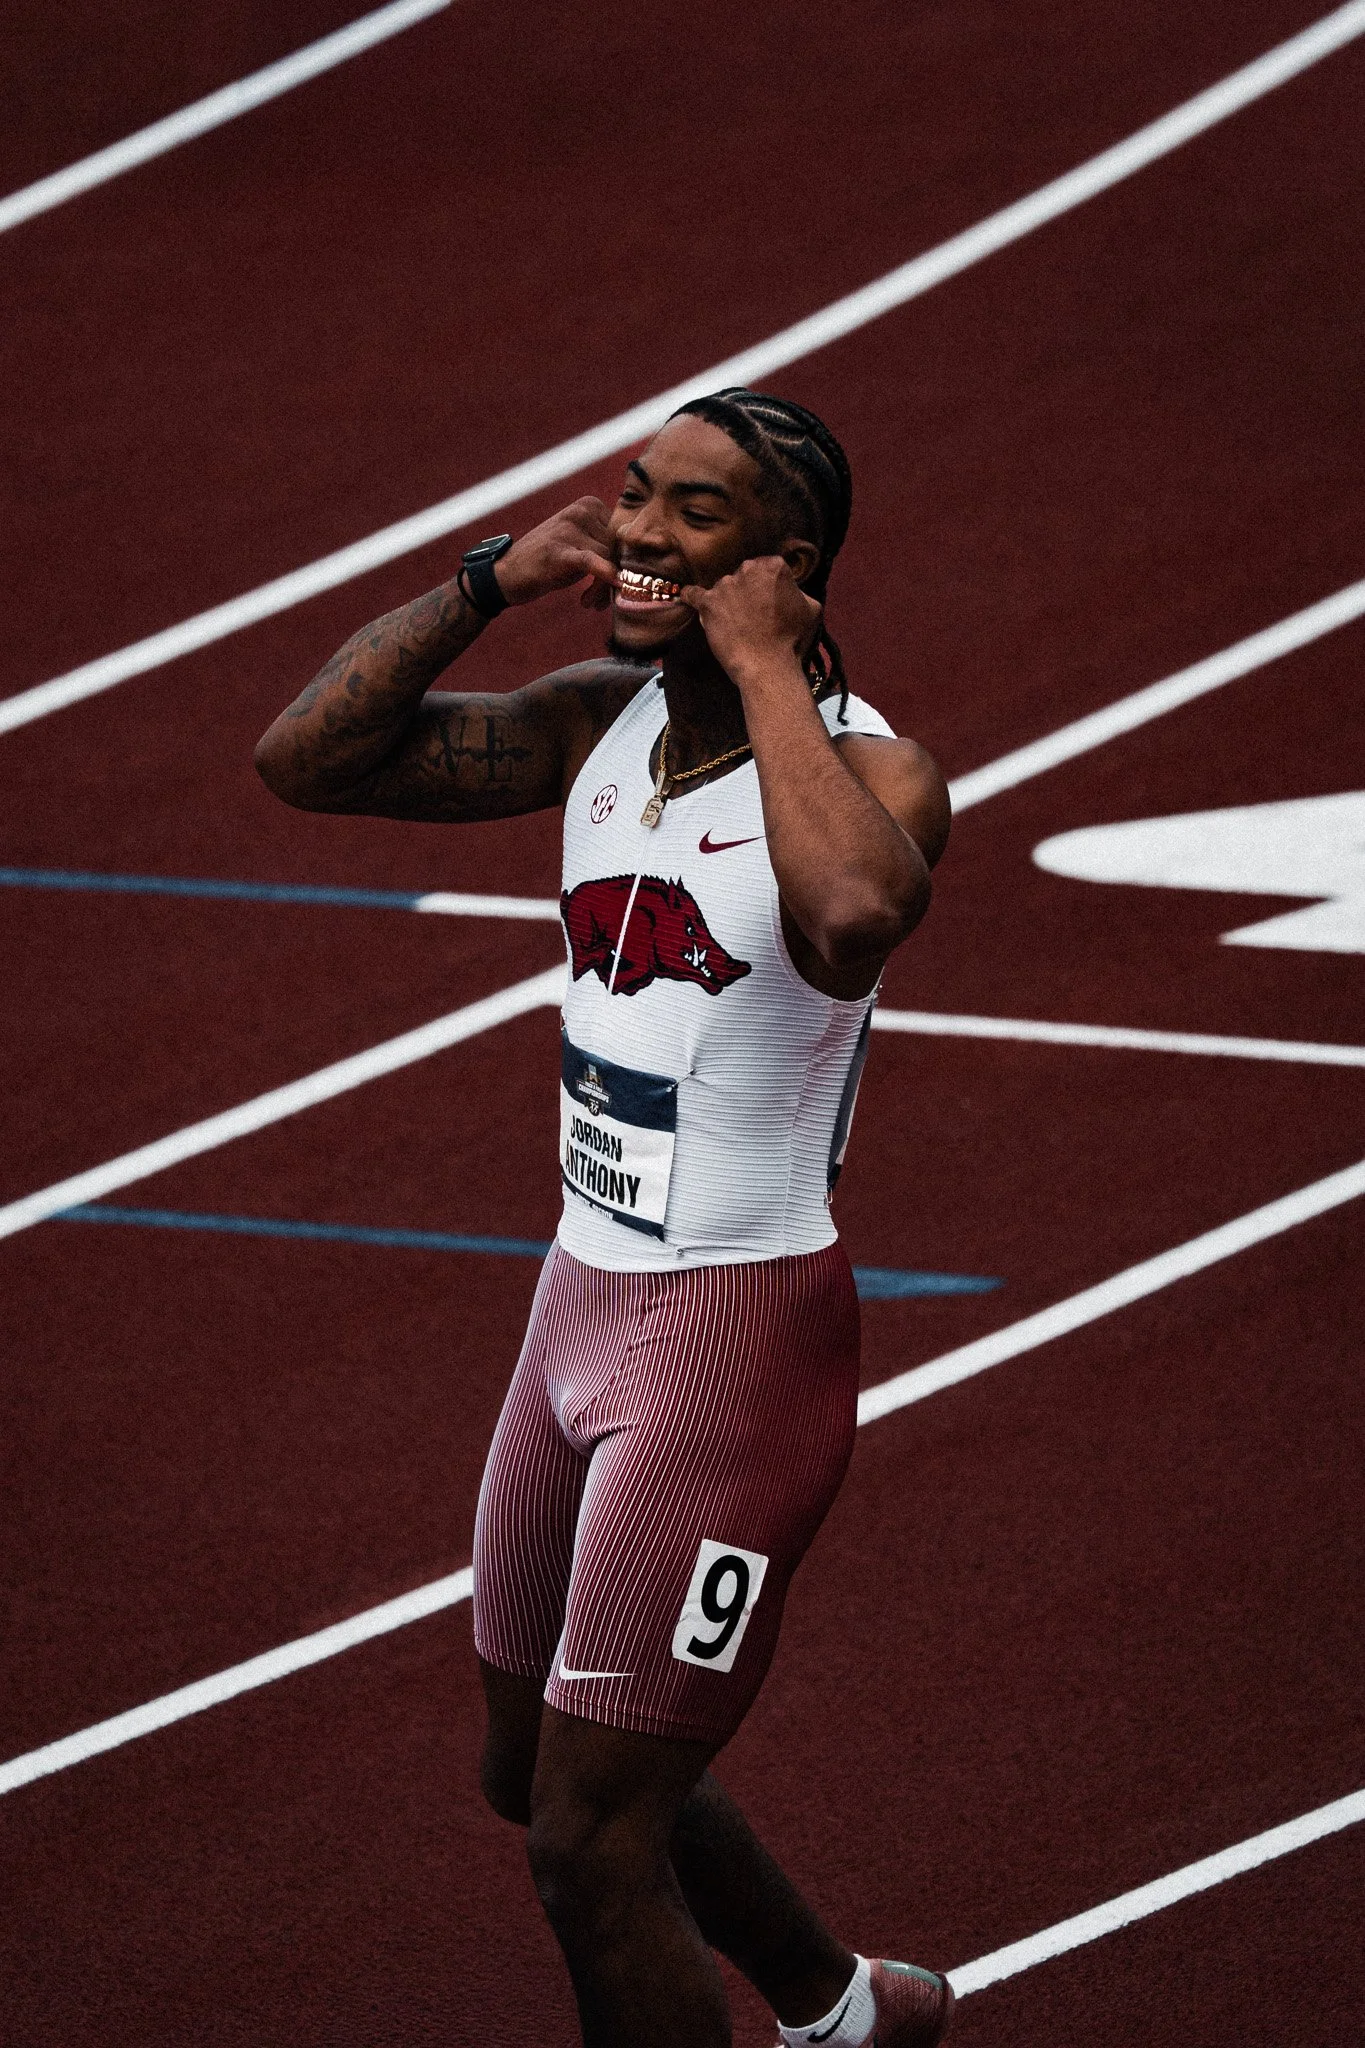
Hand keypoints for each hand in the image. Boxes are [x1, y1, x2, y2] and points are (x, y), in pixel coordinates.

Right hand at [493, 497, 616, 607]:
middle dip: (615, 576)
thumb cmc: (550, 562)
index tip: (613, 585)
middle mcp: (581, 511)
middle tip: (599, 600)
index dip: (623, 562)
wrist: (509, 573)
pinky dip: (604, 576)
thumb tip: (644, 565)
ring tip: (590, 602)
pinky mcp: (559, 550)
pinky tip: (605, 592)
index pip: (624, 535)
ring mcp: (569, 529)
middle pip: (618, 548)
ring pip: (609, 560)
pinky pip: (591, 561)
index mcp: (590, 505)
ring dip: (603, 588)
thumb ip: (609, 546)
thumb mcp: (582, 545)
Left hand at [680, 557, 821, 680]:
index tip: (770, 603)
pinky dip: (691, 596)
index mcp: (773, 566)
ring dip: (728, 601)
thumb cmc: (792, 639)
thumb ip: (798, 592)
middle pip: (744, 576)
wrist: (768, 665)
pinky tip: (687, 597)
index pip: (768, 568)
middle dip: (748, 591)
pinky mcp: (708, 603)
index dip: (769, 587)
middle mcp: (747, 569)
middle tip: (753, 615)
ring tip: (734, 623)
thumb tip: (791, 590)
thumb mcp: (811, 609)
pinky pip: (694, 594)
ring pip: (724, 588)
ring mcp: (725, 585)